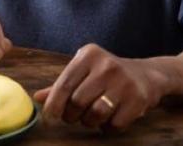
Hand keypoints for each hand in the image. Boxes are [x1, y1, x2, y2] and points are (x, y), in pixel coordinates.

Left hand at [33, 44, 169, 130]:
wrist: (146, 75)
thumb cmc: (105, 74)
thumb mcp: (83, 71)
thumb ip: (61, 85)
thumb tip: (37, 98)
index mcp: (88, 55)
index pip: (64, 84)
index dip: (54, 104)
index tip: (47, 118)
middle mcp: (106, 65)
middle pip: (78, 101)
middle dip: (70, 115)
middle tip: (72, 116)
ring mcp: (124, 82)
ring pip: (95, 114)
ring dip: (88, 122)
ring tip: (90, 117)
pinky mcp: (139, 99)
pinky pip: (115, 124)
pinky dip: (107, 127)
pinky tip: (109, 118)